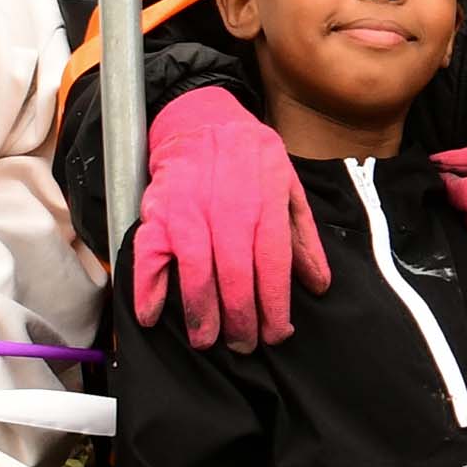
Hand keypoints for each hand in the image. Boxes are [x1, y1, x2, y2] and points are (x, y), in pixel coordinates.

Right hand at [123, 87, 326, 350]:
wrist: (202, 119)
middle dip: (241, 319)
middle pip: (236, 275)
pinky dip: (147, 288)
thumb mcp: (288, 187)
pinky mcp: (156, 213)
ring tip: (207, 341)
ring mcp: (187, 211)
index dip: (274, 304)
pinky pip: (148, 256)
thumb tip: (319, 284)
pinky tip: (152, 316)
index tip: (277, 333)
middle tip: (244, 346)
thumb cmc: (251, 159)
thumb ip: (302, 237)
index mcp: (264, 203)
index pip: (273, 264)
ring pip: (196, 272)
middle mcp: (226, 209)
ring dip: (201, 314)